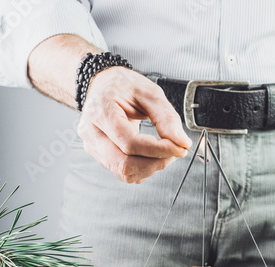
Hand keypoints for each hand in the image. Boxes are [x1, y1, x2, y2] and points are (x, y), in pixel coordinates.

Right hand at [77, 67, 191, 182]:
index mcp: (101, 112)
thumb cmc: (123, 86)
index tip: (180, 147)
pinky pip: (124, 173)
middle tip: (175, 151)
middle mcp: (92, 133)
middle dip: (156, 162)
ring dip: (151, 168)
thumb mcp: (149, 93)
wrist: (103, 85)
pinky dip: (143, 169)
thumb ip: (167, 118)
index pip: (129, 143)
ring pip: (125, 173)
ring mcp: (93, 147)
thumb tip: (181, 142)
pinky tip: (151, 155)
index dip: (158, 149)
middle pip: (124, 164)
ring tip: (164, 152)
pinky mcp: (101, 157)